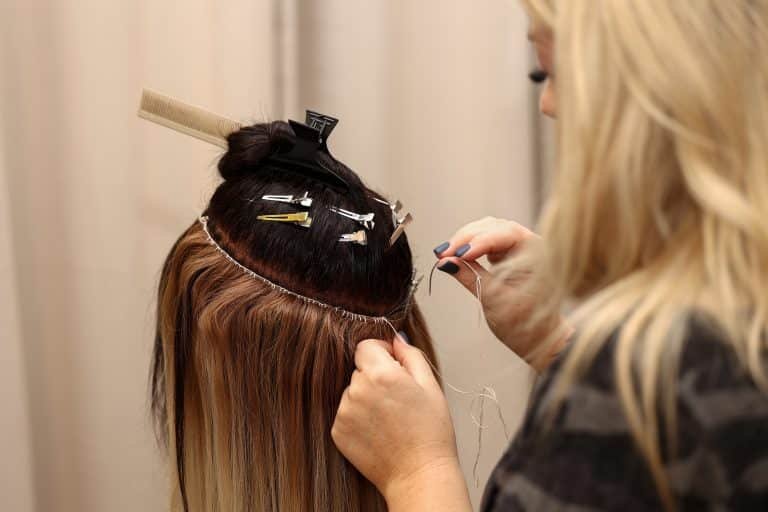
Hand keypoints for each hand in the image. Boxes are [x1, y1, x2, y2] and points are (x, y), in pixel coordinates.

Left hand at [331, 337, 469, 508]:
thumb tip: (396, 339)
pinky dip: (358, 418)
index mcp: (381, 374)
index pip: (365, 346)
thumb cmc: (430, 432)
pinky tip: (378, 430)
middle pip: (360, 370)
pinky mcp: (338, 431)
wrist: (418, 474)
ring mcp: (344, 412)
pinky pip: (346, 412)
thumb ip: (410, 356)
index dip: (381, 353)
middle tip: (397, 399)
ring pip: (352, 392)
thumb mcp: (430, 386)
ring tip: (389, 418)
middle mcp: (357, 390)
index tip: (393, 367)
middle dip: (375, 377)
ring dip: (366, 398)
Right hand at [433, 217, 570, 370]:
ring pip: (487, 230)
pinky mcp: (508, 252)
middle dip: (465, 239)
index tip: (455, 254)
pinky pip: (486, 239)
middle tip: (442, 254)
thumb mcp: (494, 299)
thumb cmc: (525, 322)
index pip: (504, 234)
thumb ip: (470, 277)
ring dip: (465, 240)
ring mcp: (518, 246)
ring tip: (445, 254)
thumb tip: (445, 263)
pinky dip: (469, 245)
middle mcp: (529, 243)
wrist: (539, 336)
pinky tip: (456, 255)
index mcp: (536, 252)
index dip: (477, 242)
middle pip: (492, 227)